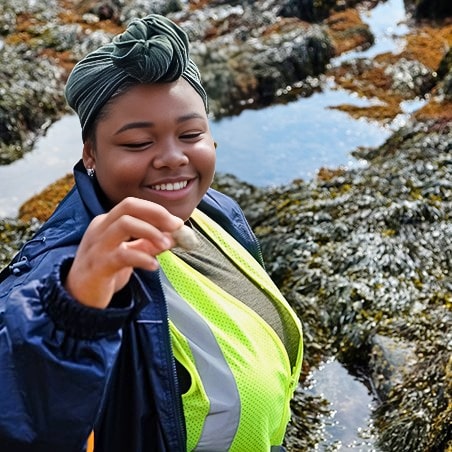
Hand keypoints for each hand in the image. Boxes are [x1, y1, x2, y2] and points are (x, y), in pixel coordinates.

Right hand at [64, 197, 183, 308]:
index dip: (157, 211)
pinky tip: (154, 266)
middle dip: (156, 214)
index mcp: (107, 222)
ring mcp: (97, 245)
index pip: (133, 205)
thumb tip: (174, 237)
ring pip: (124, 224)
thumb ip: (149, 245)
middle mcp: (100, 228)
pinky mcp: (98, 265)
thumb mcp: (129, 253)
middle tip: (177, 227)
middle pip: (128, 206)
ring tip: (166, 246)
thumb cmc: (105, 271)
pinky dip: (142, 257)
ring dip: (151, 232)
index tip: (177, 223)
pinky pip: (123, 255)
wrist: (78, 297)